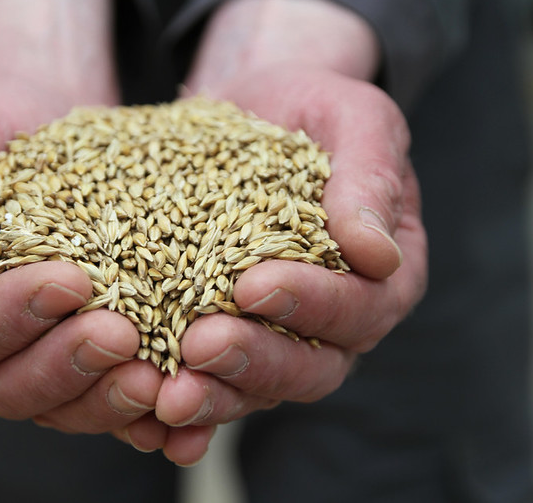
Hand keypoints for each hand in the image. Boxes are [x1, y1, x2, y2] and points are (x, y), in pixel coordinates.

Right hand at [0, 0, 170, 447]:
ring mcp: (30, 357)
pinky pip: (102, 398)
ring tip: (153, 376)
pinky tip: (172, 396)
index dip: (6, 319)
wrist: (53, 126)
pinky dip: (135, 408)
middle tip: (119, 334)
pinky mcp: (83, 359)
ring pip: (57, 407)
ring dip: (103, 398)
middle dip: (63, 364)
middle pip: (3, 388)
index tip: (70, 280)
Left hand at [137, 0, 427, 463]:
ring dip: (215, 397)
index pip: (359, 307)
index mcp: (383, 276)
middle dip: (254, 361)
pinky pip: (214, 385)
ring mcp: (281, 336)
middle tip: (199, 348)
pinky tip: (149, 422)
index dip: (310, 303)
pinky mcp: (230, 337)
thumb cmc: (310, 109)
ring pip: (257, 388)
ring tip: (167, 397)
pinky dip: (186, 411)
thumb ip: (371, 175)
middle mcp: (337, 321)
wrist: (252, 114)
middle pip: (309, 367)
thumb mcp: (352, 118)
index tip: (252, 284)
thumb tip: (377, 255)